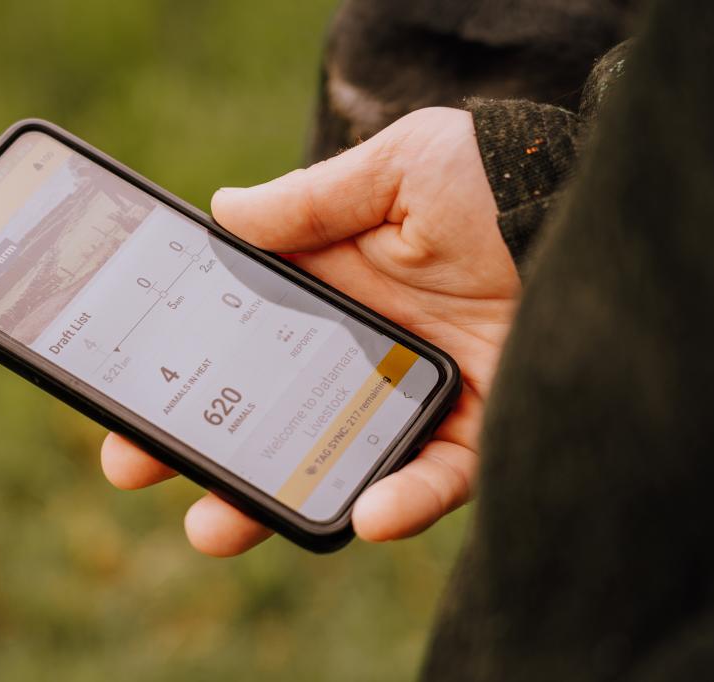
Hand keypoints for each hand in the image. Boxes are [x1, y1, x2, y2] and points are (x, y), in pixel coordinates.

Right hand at [101, 107, 518, 554]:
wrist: (588, 207)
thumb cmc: (492, 178)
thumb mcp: (394, 170)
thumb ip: (311, 201)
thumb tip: (222, 212)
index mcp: (333, 291)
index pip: (239, 338)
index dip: (184, 366)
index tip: (125, 391)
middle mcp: (363, 350)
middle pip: (267, 411)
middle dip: (198, 445)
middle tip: (135, 465)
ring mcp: (413, 395)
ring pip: (331, 461)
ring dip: (273, 496)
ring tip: (214, 525)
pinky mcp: (474, 429)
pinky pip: (432, 479)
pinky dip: (400, 501)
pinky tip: (364, 514)